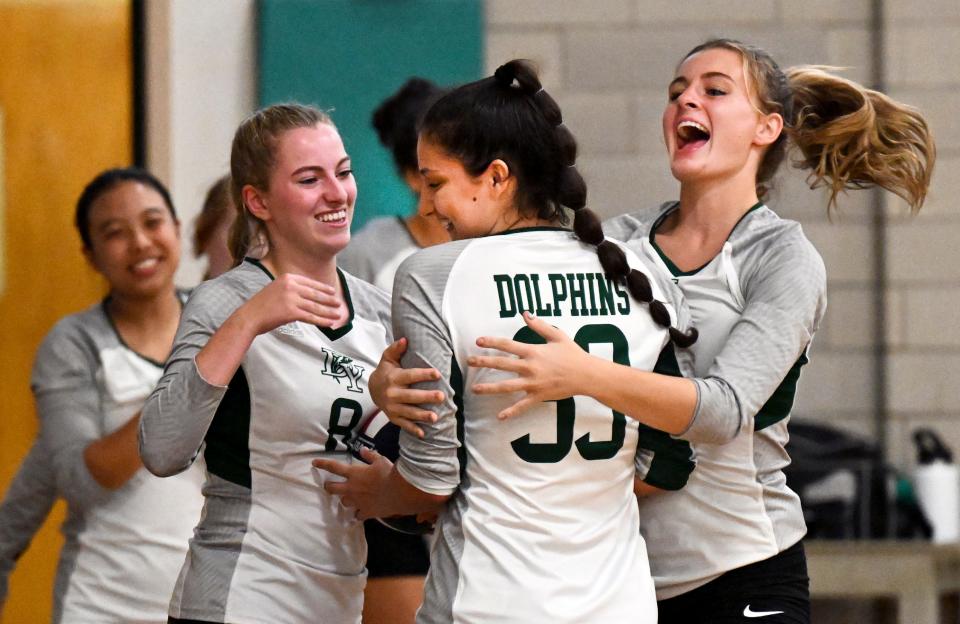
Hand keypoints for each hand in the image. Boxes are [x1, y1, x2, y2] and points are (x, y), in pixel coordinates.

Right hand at [237, 273, 341, 335]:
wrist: (249, 317)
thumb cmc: (262, 305)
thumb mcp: (276, 289)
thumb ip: (291, 288)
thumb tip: (309, 294)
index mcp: (288, 278)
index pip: (310, 283)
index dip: (323, 288)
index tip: (332, 292)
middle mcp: (291, 286)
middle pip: (315, 294)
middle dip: (329, 300)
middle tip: (339, 303)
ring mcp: (291, 298)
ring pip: (315, 306)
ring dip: (329, 311)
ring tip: (338, 314)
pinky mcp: (291, 312)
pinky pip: (311, 317)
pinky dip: (322, 320)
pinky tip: (330, 323)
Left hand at [312, 448, 392, 519]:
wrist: (400, 493)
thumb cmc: (389, 473)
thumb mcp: (381, 460)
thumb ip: (370, 456)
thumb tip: (363, 450)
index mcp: (354, 473)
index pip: (334, 467)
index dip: (323, 464)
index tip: (314, 463)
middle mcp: (351, 488)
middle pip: (332, 489)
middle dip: (328, 487)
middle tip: (328, 486)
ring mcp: (357, 502)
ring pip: (344, 502)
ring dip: (345, 499)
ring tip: (350, 498)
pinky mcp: (366, 512)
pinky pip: (358, 515)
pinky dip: (359, 513)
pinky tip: (362, 512)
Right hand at [369, 338, 443, 438]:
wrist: (371, 389)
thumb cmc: (386, 371)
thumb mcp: (388, 359)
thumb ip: (396, 349)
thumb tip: (405, 339)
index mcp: (394, 378)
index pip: (410, 376)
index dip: (424, 374)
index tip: (437, 373)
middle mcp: (392, 394)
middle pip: (411, 396)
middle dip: (427, 397)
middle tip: (442, 396)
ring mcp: (392, 407)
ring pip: (409, 412)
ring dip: (422, 415)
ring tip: (435, 417)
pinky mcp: (393, 417)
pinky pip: (404, 424)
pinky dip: (413, 429)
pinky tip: (424, 433)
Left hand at [469, 312, 591, 419]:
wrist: (586, 375)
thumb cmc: (573, 354)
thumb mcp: (557, 335)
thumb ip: (539, 325)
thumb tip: (525, 313)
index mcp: (533, 351)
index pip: (507, 345)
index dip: (492, 342)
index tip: (478, 341)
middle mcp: (530, 367)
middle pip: (502, 364)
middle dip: (484, 362)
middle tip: (469, 362)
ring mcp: (533, 383)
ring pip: (506, 386)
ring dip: (489, 388)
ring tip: (475, 389)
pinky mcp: (539, 396)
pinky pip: (522, 405)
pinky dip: (511, 412)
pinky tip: (499, 416)